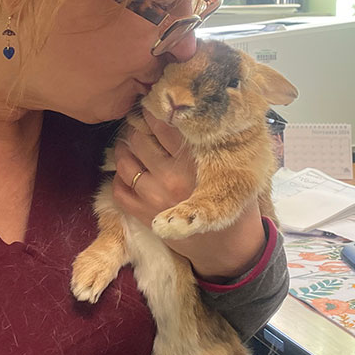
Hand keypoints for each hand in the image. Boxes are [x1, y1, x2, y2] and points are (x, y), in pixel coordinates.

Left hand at [111, 113, 266, 280]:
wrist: (229, 250)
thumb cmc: (236, 206)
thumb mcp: (236, 171)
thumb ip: (218, 146)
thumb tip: (205, 113)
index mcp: (193, 163)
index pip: (164, 125)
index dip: (155, 111)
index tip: (153, 104)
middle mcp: (170, 177)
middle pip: (140, 139)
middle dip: (137, 126)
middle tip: (139, 120)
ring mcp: (153, 197)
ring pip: (125, 161)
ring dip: (124, 148)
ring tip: (130, 142)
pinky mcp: (143, 216)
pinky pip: (119, 189)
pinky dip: (118, 176)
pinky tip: (127, 170)